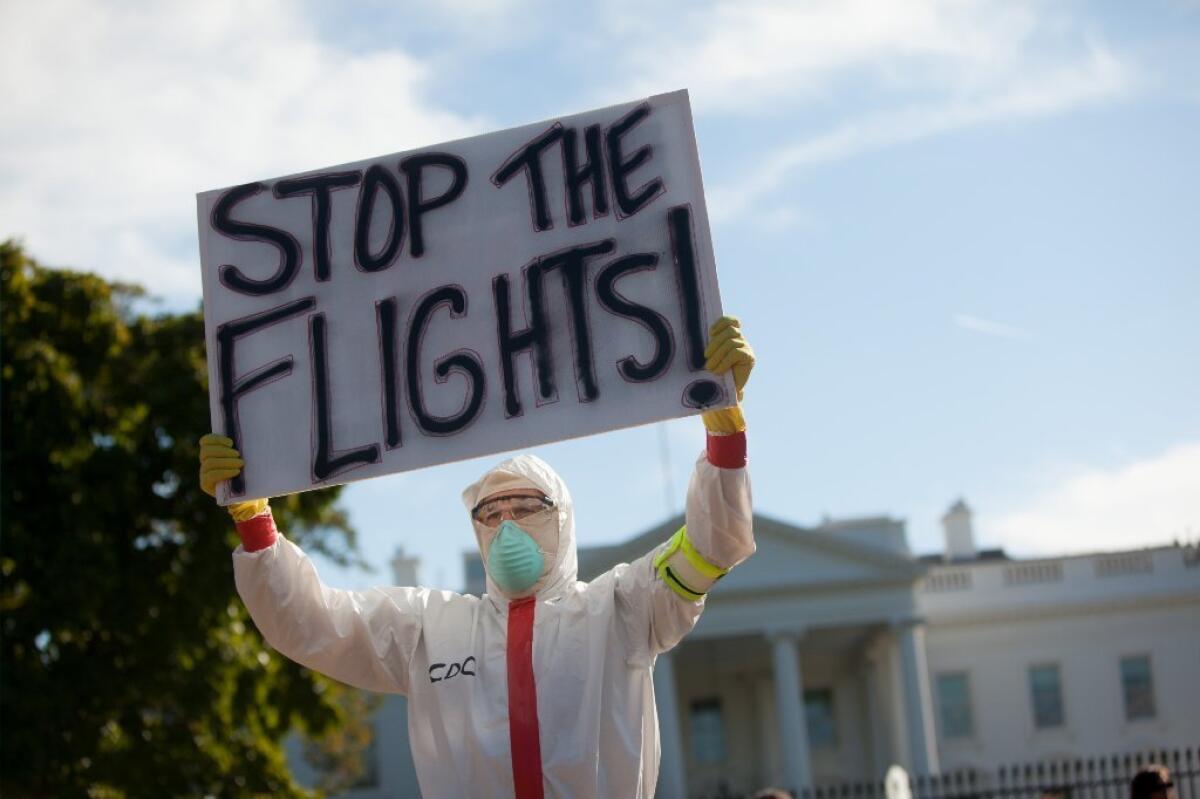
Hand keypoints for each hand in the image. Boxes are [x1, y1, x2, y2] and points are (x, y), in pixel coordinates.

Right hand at [198, 433, 268, 521]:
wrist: (247, 495)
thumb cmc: (247, 473)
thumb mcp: (244, 459)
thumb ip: (239, 449)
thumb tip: (246, 436)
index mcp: (212, 451)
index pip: (206, 441)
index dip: (216, 439)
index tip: (231, 442)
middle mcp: (205, 461)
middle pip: (206, 451)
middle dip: (223, 451)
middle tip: (238, 454)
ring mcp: (203, 473)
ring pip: (209, 463)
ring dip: (226, 461)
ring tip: (240, 463)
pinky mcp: (205, 484)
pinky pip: (210, 476)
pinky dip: (224, 472)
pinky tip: (236, 472)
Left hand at [701, 316, 753, 433]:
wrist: (723, 395)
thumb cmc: (712, 375)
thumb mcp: (709, 358)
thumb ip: (709, 345)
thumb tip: (695, 332)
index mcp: (731, 337)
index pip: (732, 321)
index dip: (722, 322)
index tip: (711, 332)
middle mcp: (741, 341)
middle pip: (730, 331)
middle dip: (715, 343)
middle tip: (705, 357)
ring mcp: (747, 349)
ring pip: (731, 342)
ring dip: (718, 355)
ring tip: (710, 367)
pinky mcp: (750, 358)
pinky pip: (736, 353)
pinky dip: (724, 361)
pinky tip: (718, 370)